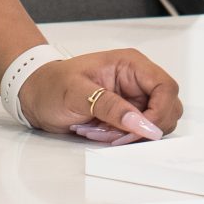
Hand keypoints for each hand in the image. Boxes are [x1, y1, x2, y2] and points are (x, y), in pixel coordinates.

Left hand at [22, 49, 183, 144]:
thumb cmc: (51, 85)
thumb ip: (110, 107)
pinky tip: (99, 132)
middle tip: (114, 134)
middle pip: (168, 108)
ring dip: (131, 134)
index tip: (143, 130)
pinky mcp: (127, 115)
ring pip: (154, 124)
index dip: (160, 112)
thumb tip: (141, 123)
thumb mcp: (76, 93)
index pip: (166, 87)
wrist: (36, 95)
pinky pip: (138, 132)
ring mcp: (133, 99)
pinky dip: (122, 138)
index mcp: (131, 64)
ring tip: (100, 130)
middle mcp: (137, 80)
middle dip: (143, 127)